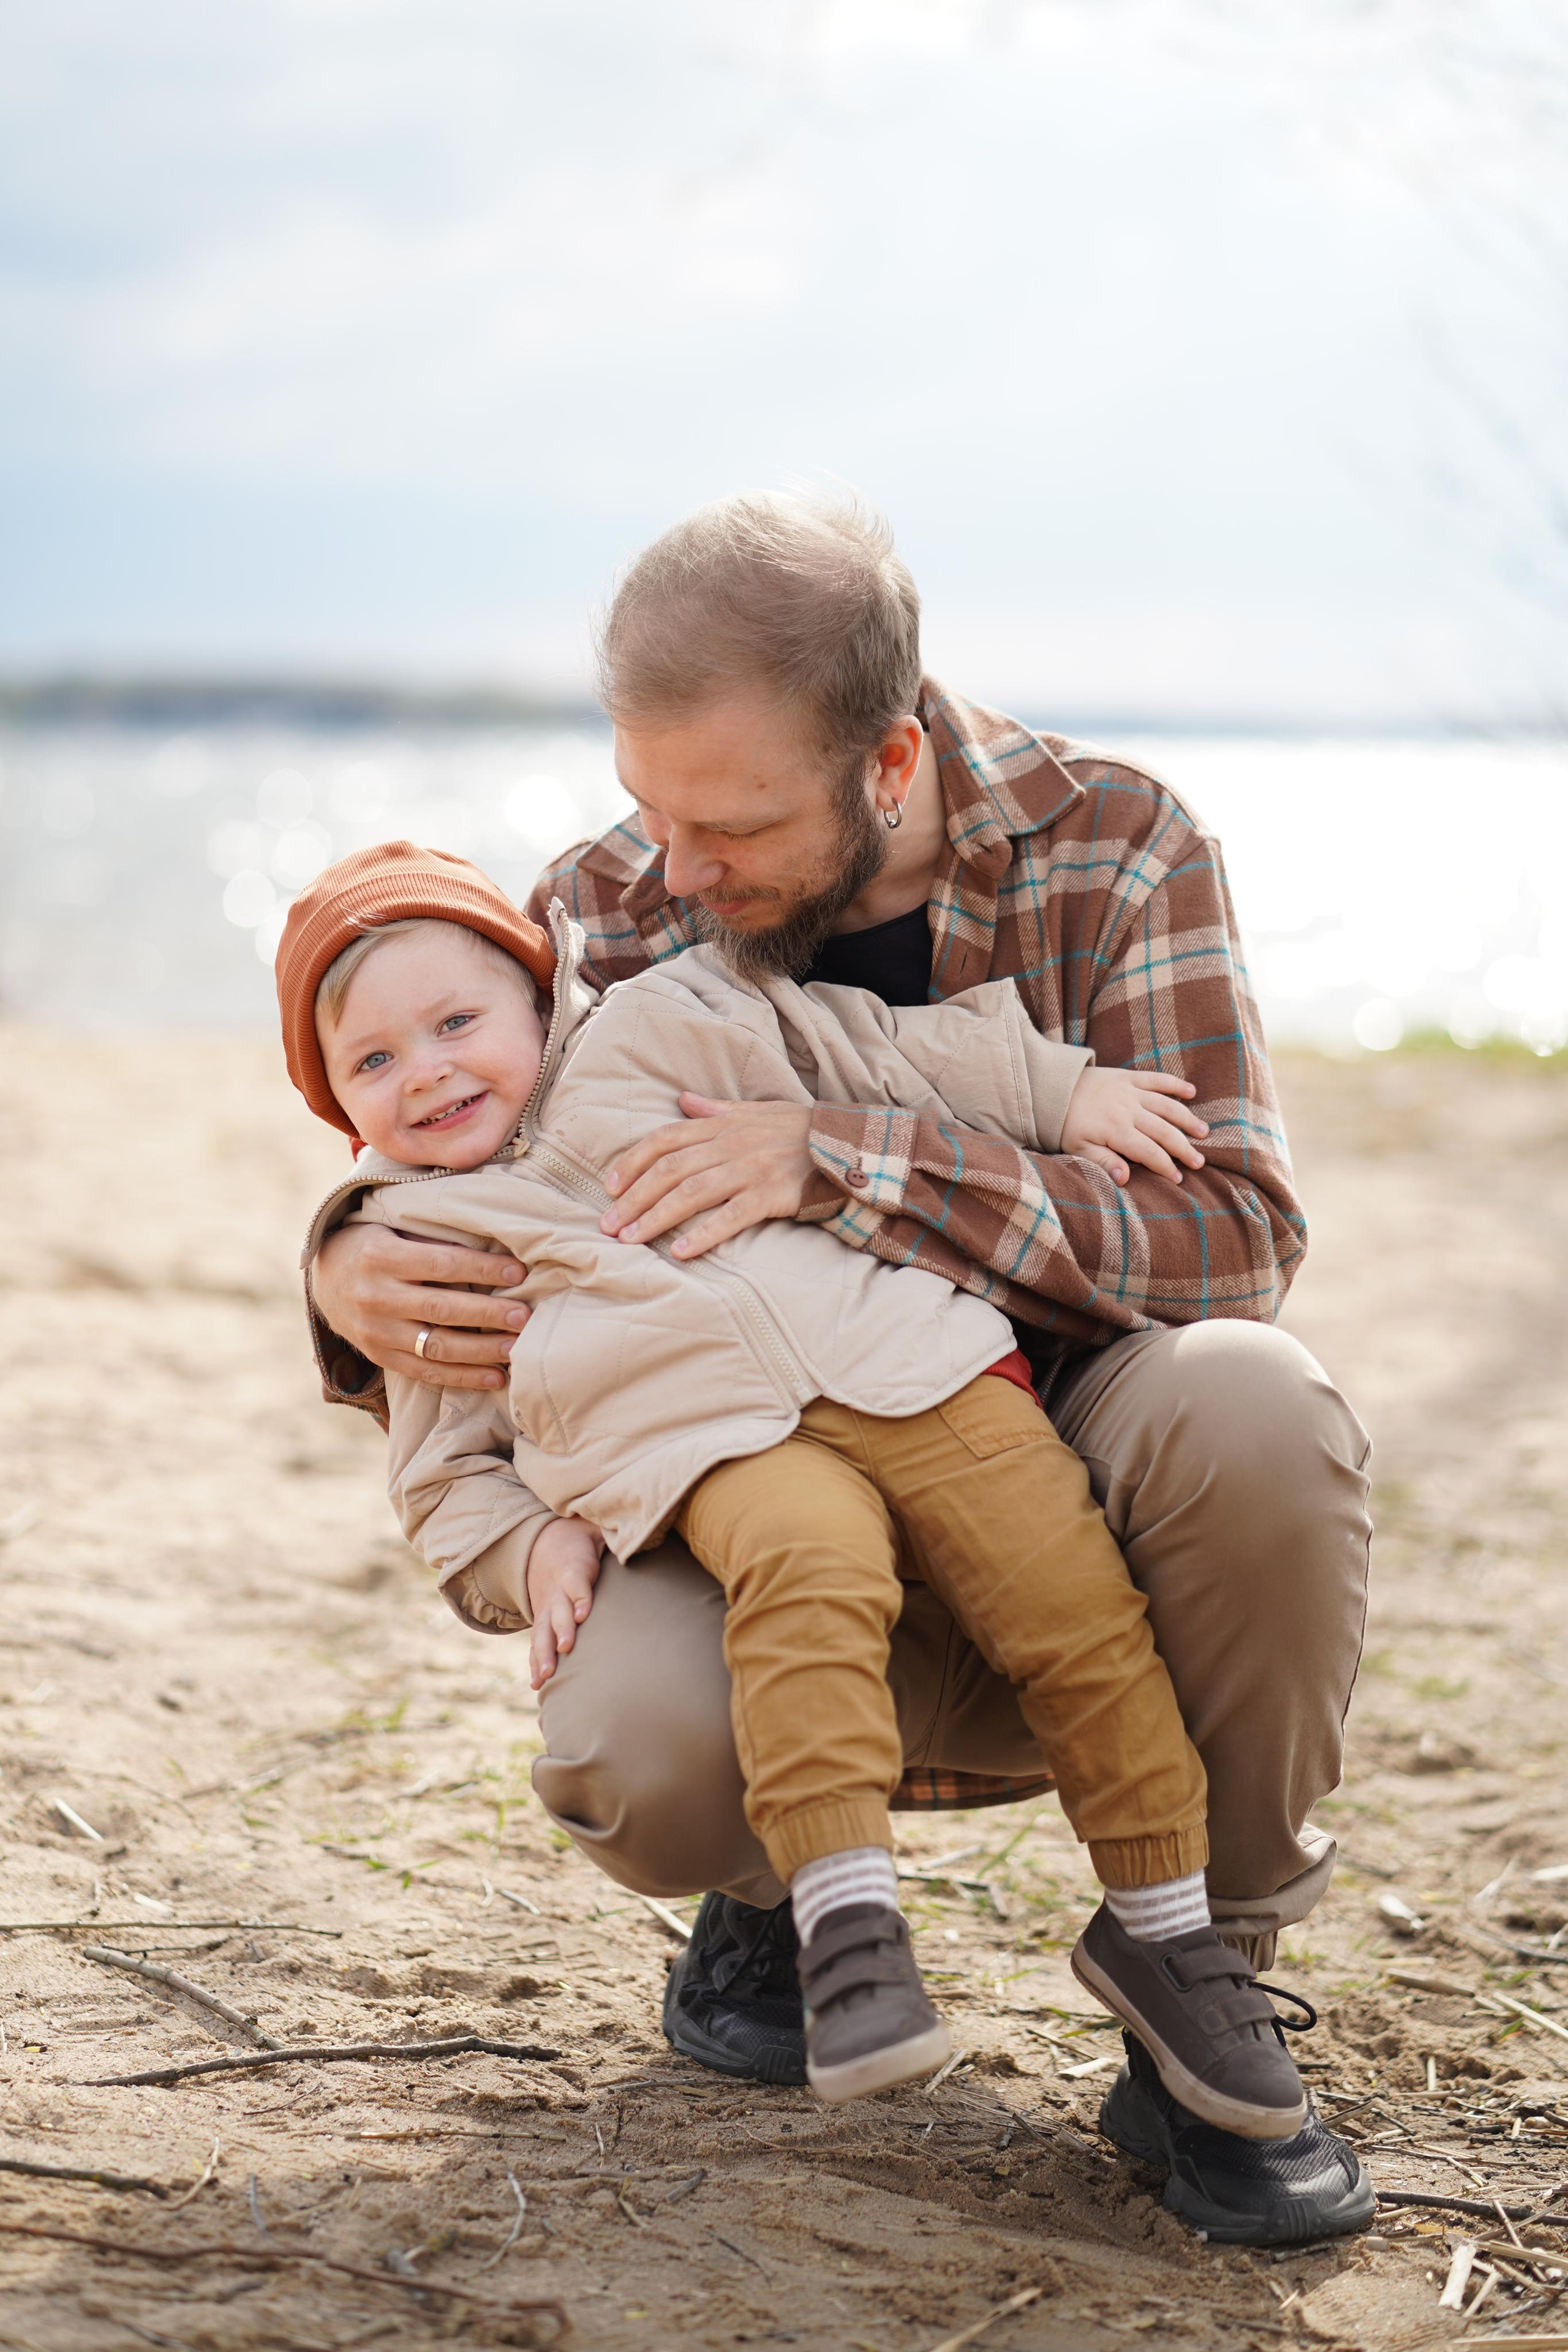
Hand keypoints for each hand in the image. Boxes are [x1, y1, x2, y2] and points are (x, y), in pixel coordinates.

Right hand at [311, 1221, 528, 1391]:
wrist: (323, 1280)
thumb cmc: (373, 1245)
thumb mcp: (392, 1229)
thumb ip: (431, 1239)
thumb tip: (493, 1242)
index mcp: (380, 1257)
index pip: (441, 1263)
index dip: (482, 1268)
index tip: (518, 1272)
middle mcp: (375, 1296)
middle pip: (441, 1309)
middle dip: (488, 1314)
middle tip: (524, 1316)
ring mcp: (376, 1332)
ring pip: (435, 1347)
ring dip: (481, 1351)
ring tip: (517, 1349)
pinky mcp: (379, 1357)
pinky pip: (425, 1372)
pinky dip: (462, 1377)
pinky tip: (495, 1377)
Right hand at [526, 1519, 604, 1688]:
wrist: (546, 1545)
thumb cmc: (583, 1540)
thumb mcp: (598, 1529)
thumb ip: (617, 1533)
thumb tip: (643, 1532)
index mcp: (573, 1568)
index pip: (576, 1582)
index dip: (579, 1596)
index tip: (584, 1613)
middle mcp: (557, 1591)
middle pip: (558, 1612)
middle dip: (561, 1630)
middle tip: (566, 1647)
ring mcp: (547, 1609)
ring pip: (543, 1632)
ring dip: (544, 1653)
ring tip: (546, 1676)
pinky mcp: (542, 1622)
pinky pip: (536, 1643)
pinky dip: (534, 1663)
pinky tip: (536, 1684)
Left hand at [599, 1093, 813, 1259]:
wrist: (847, 1144)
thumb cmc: (799, 1130)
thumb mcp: (756, 1110)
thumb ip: (715, 1109)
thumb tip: (682, 1100)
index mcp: (722, 1125)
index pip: (665, 1140)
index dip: (632, 1162)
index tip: (609, 1187)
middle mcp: (730, 1145)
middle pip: (670, 1170)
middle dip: (634, 1198)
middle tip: (608, 1225)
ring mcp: (750, 1170)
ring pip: (691, 1193)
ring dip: (656, 1217)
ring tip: (631, 1239)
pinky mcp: (771, 1195)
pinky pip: (731, 1216)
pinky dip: (704, 1234)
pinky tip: (681, 1252)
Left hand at [1060, 1066, 1207, 1185]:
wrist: (1052, 1089)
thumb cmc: (1066, 1124)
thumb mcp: (1078, 1148)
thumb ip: (1104, 1162)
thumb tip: (1125, 1179)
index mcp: (1116, 1131)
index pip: (1149, 1152)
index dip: (1165, 1166)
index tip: (1178, 1178)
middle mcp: (1128, 1110)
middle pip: (1164, 1131)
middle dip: (1183, 1148)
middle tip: (1199, 1162)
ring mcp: (1131, 1092)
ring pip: (1167, 1106)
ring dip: (1187, 1119)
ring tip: (1204, 1132)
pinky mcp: (1129, 1077)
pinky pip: (1157, 1079)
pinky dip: (1175, 1083)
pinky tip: (1192, 1091)